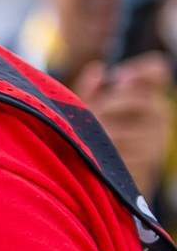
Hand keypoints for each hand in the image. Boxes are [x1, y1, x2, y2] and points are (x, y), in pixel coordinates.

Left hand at [73, 52, 172, 200]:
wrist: (109, 180)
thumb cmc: (96, 138)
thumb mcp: (90, 110)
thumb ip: (91, 90)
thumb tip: (97, 70)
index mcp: (145, 97)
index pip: (157, 72)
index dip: (143, 70)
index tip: (118, 75)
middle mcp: (159, 115)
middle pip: (140, 99)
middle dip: (110, 104)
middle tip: (96, 112)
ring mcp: (156, 139)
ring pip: (126, 129)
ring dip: (103, 133)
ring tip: (90, 138)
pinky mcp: (148, 162)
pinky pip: (122, 153)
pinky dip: (105, 154)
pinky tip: (99, 154)